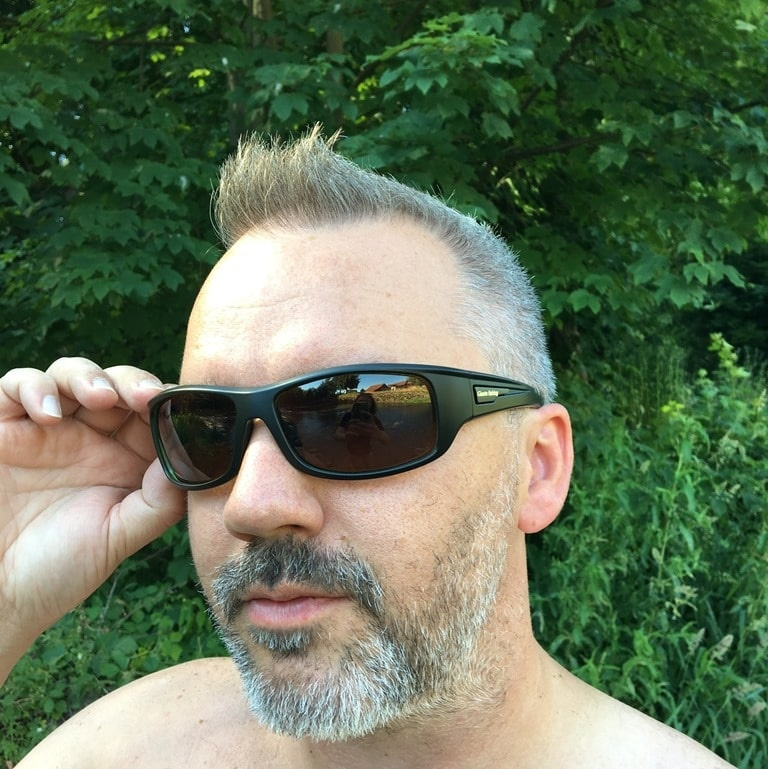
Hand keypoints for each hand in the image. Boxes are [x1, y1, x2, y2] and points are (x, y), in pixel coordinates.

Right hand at [0, 358, 184, 679]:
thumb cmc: (58, 569)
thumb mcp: (120, 535)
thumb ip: (159, 499)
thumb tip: (191, 457)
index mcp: (124, 458)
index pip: (152, 414)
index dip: (167, 404)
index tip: (181, 409)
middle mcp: (88, 437)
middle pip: (118, 385)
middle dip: (134, 383)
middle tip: (145, 397)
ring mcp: (45, 428)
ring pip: (72, 375)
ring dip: (90, 377)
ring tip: (99, 398)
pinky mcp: (3, 427)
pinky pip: (17, 386)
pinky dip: (35, 388)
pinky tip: (47, 415)